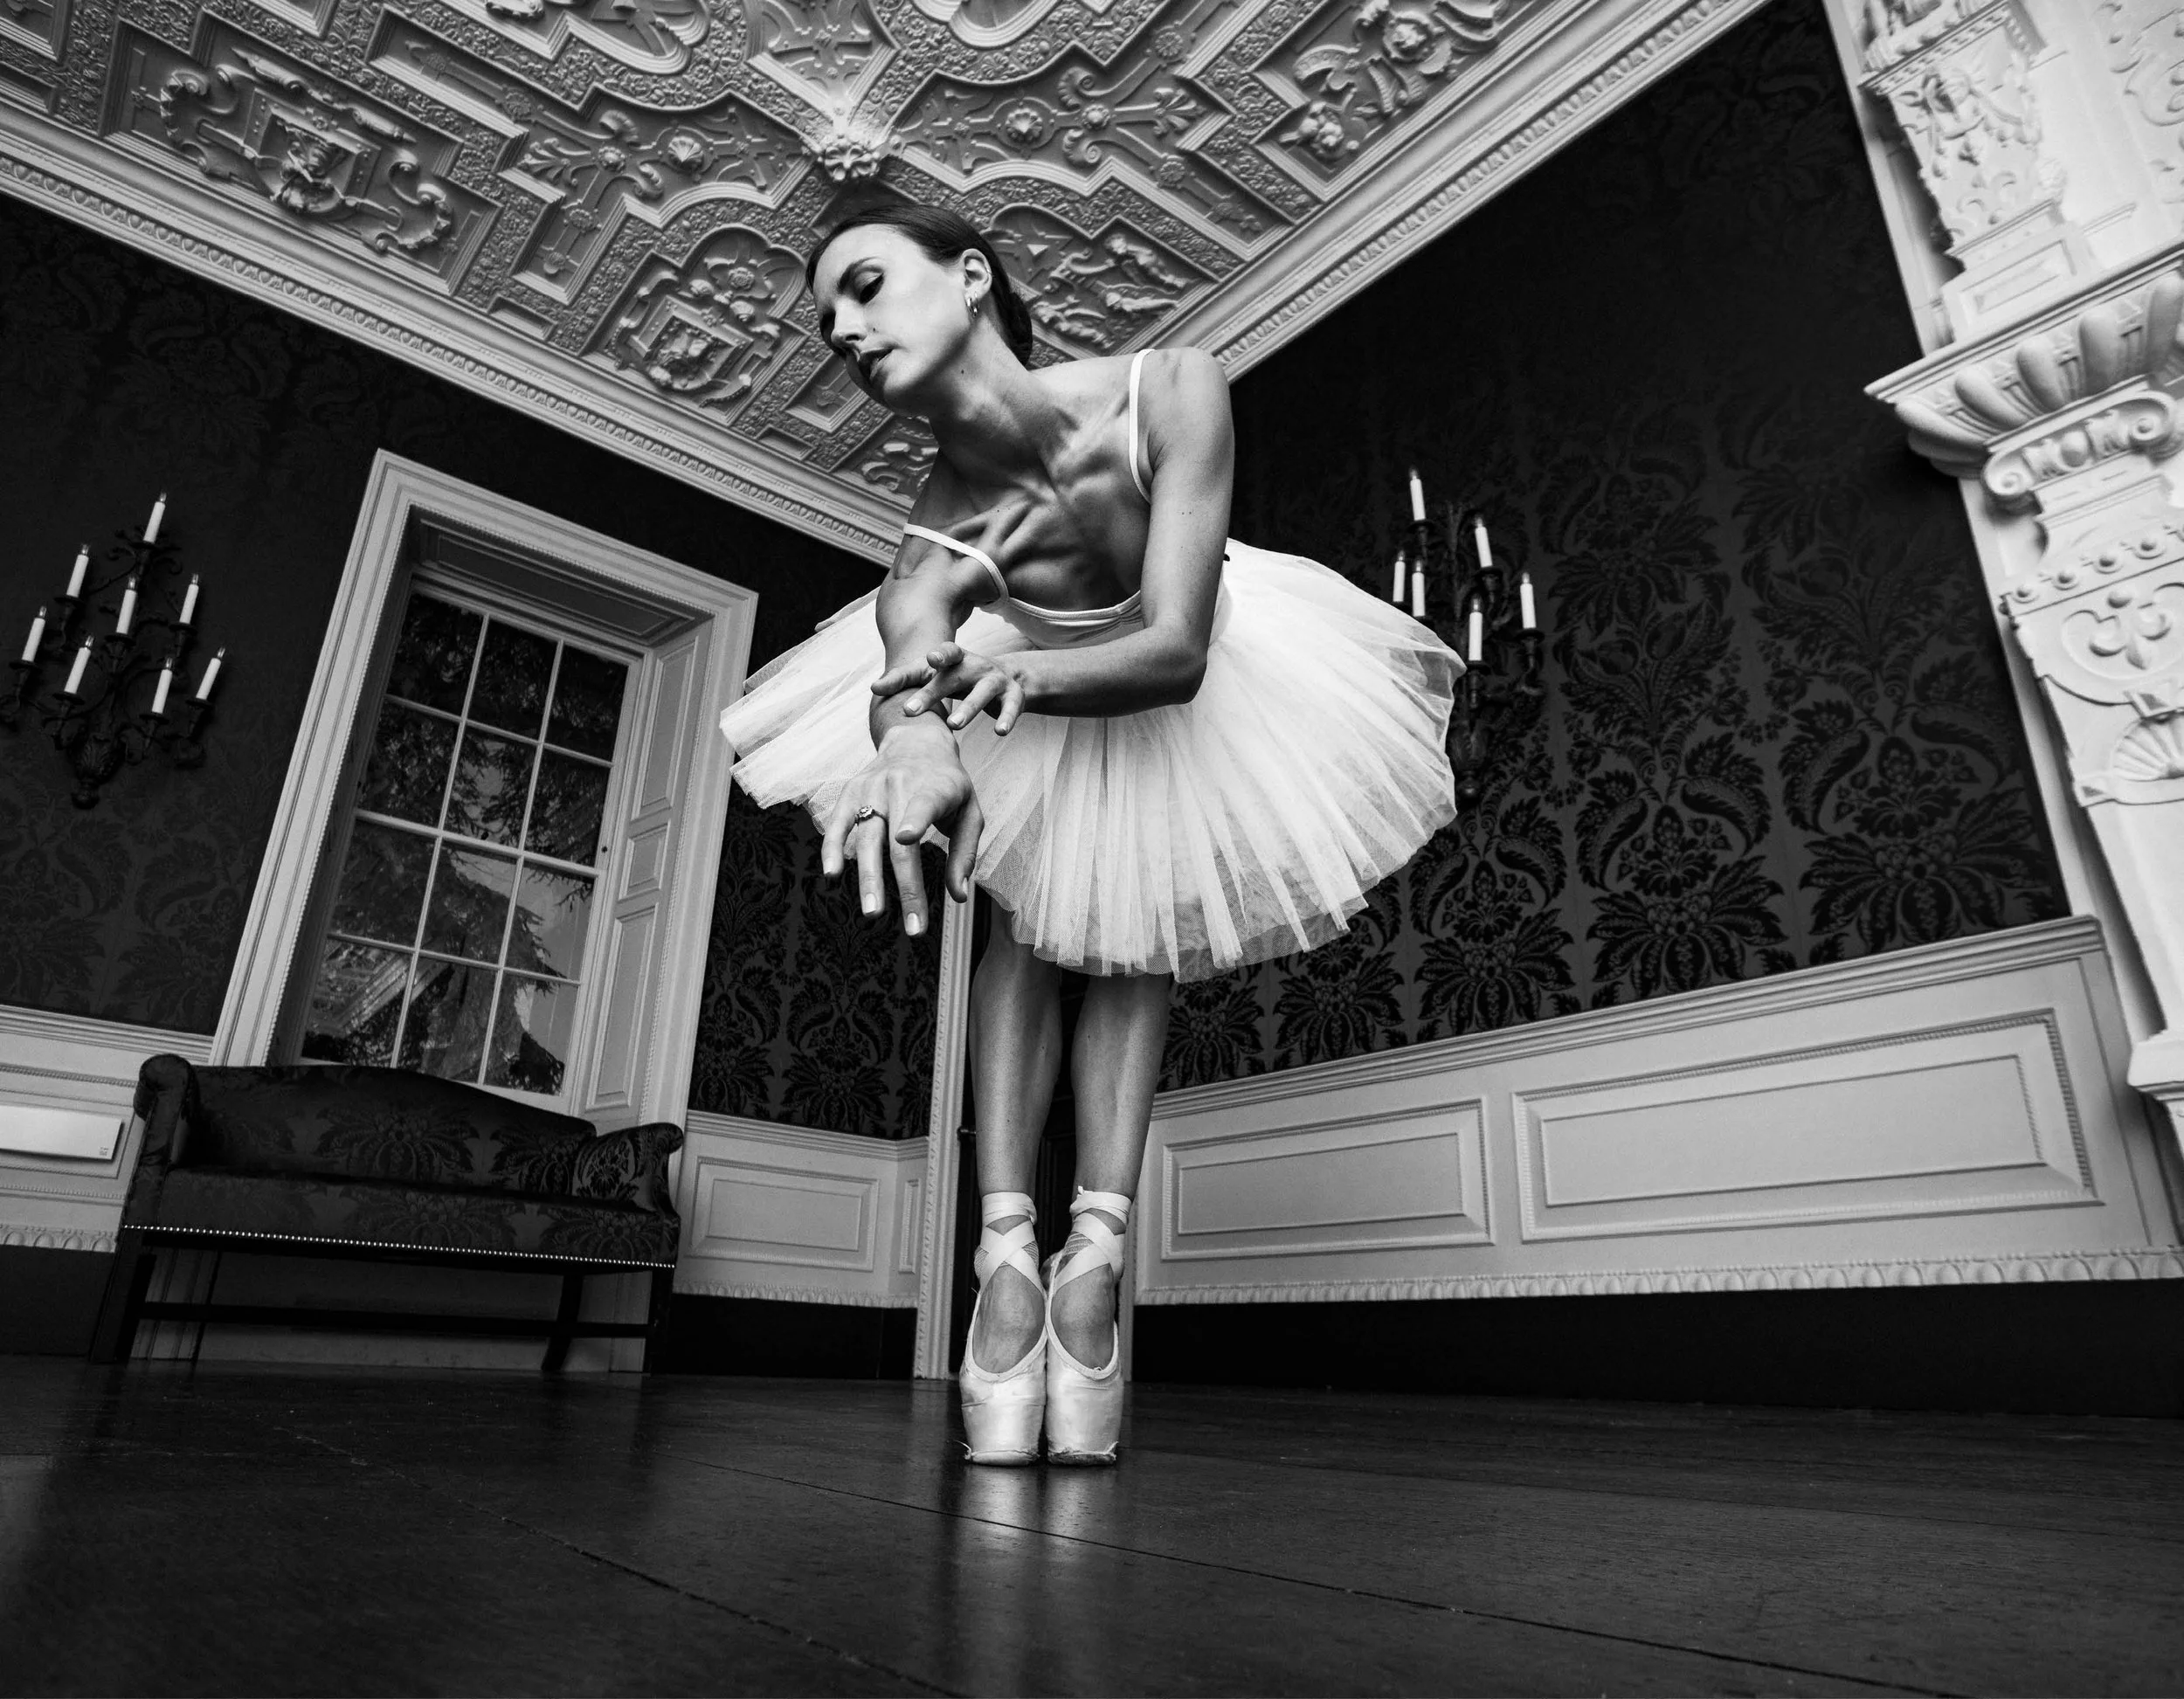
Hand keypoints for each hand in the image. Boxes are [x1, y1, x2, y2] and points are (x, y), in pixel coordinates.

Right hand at [820, 730, 984, 936]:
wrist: (915, 740)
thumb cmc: (948, 784)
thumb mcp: (970, 811)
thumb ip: (964, 852)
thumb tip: (958, 896)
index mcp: (934, 787)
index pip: (922, 804)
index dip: (914, 821)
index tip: (906, 839)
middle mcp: (899, 786)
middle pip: (896, 841)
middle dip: (903, 885)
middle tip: (908, 923)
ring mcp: (870, 789)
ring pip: (865, 838)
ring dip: (868, 879)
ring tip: (872, 913)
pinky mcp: (850, 792)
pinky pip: (838, 824)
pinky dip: (832, 849)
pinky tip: (833, 875)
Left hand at [872, 643, 1028, 734]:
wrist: (1008, 678)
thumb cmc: (960, 678)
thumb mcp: (935, 675)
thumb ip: (905, 679)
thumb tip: (874, 688)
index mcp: (956, 659)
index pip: (947, 653)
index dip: (939, 655)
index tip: (930, 659)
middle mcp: (976, 666)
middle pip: (955, 677)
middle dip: (935, 692)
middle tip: (911, 710)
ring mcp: (996, 680)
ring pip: (983, 693)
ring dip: (968, 708)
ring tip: (953, 725)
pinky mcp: (1013, 697)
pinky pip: (1011, 708)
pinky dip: (1007, 719)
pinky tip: (1000, 732)